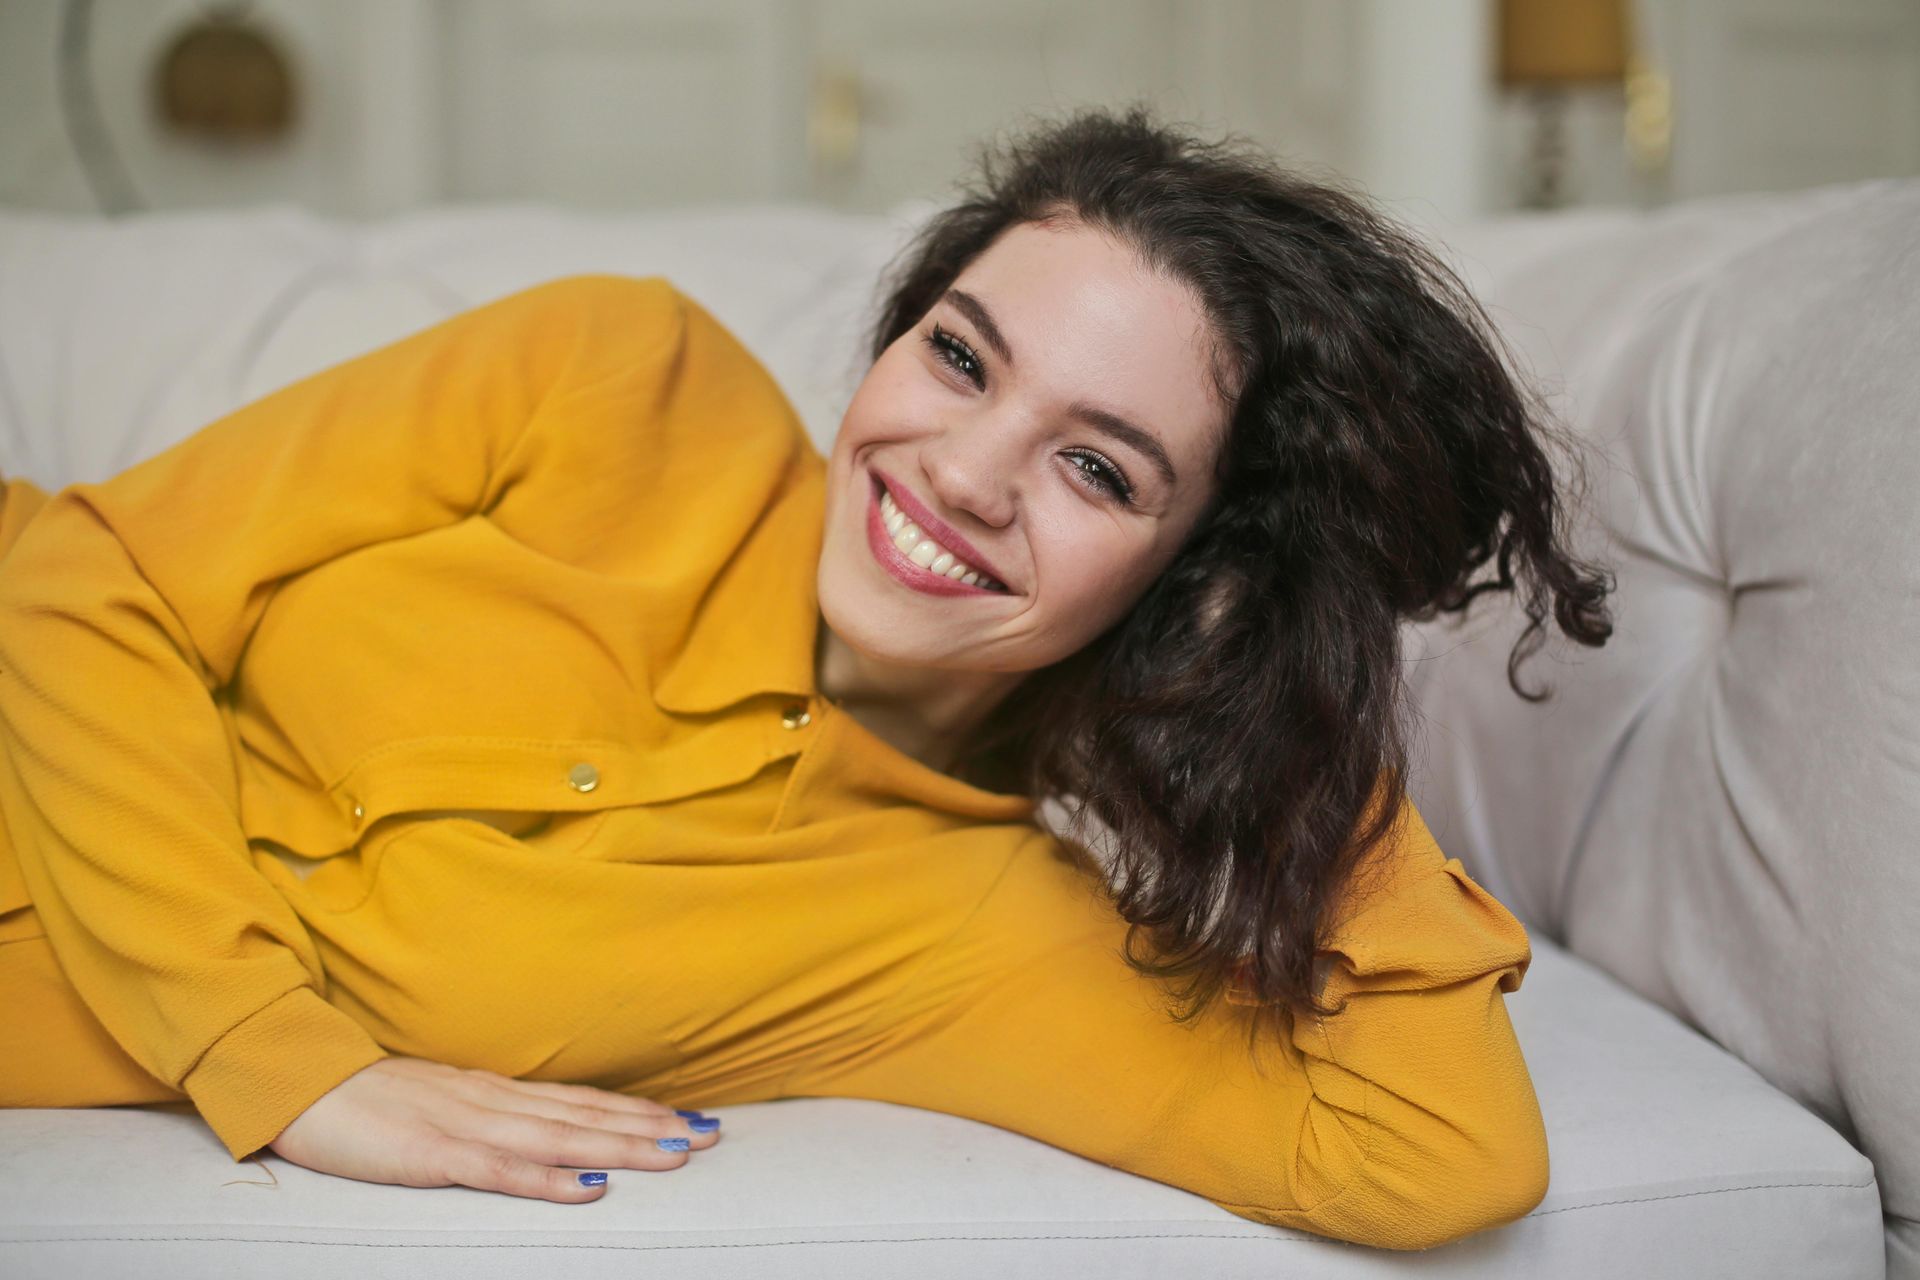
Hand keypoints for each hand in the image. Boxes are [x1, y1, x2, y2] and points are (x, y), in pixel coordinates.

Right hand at [266, 1056, 717, 1200]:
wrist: (301, 1086)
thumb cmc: (365, 1101)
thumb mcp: (438, 1102)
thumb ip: (485, 1116)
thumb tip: (535, 1130)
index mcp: (493, 1091)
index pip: (579, 1100)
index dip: (635, 1109)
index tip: (687, 1117)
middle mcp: (492, 1101)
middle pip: (585, 1115)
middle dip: (649, 1126)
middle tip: (710, 1135)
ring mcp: (466, 1126)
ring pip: (560, 1139)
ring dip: (620, 1147)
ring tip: (674, 1153)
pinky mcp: (433, 1156)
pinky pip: (502, 1171)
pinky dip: (549, 1180)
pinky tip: (589, 1190)